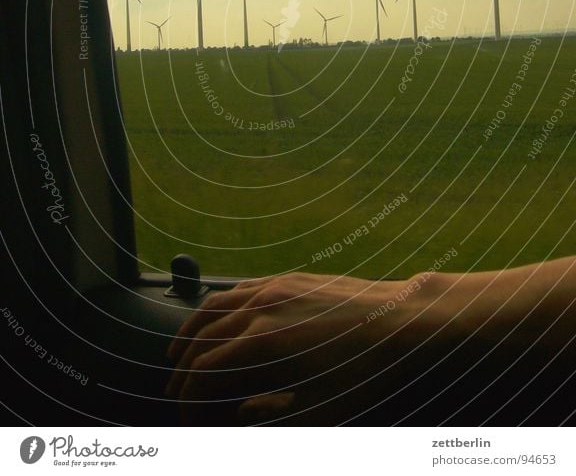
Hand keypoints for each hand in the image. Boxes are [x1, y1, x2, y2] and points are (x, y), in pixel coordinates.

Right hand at [165, 271, 446, 424]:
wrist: (402, 320)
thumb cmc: (365, 371)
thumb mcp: (319, 408)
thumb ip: (270, 413)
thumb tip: (238, 414)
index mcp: (264, 343)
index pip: (207, 371)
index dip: (190, 397)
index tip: (185, 415)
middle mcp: (262, 307)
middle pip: (204, 338)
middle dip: (184, 367)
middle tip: (174, 389)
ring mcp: (274, 287)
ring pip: (216, 306)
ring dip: (192, 330)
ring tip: (177, 351)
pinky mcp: (288, 278)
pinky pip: (240, 288)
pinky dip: (218, 305)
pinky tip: (216, 318)